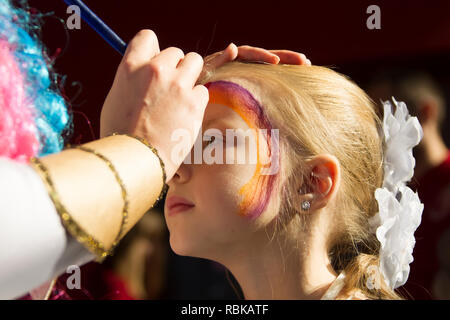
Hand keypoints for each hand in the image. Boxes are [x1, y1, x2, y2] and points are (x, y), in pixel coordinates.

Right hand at [100, 30, 208, 180]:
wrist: (136, 160)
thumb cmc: (120, 135)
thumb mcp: (116, 98)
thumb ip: (132, 79)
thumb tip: (143, 71)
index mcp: (131, 66)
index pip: (148, 37)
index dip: (154, 50)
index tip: (155, 63)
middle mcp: (155, 70)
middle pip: (176, 52)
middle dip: (175, 68)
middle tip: (169, 89)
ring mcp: (177, 85)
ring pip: (195, 62)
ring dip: (190, 77)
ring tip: (180, 100)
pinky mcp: (194, 102)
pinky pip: (202, 90)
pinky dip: (196, 101)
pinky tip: (184, 117)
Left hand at [203, 43, 310, 74]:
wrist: (195, 92)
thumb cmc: (199, 82)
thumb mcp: (206, 71)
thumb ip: (219, 60)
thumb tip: (233, 47)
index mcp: (231, 57)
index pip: (250, 53)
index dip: (263, 56)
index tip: (276, 62)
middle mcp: (242, 60)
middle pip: (266, 55)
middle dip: (285, 57)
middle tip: (304, 61)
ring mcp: (247, 70)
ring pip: (270, 65)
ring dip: (287, 64)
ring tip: (306, 64)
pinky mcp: (250, 79)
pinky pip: (267, 75)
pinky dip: (280, 75)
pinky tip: (295, 78)